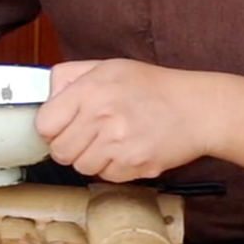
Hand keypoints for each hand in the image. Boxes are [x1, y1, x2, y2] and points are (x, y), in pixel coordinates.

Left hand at [35, 60, 214, 181]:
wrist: (199, 109)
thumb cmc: (151, 87)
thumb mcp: (105, 67)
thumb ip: (68, 78)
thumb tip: (45, 98)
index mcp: (89, 91)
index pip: (44, 125)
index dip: (50, 128)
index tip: (60, 126)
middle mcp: (102, 118)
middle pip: (60, 152)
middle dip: (68, 146)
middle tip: (85, 136)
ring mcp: (120, 144)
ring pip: (81, 167)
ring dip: (90, 158)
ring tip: (108, 142)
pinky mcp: (137, 165)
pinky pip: (107, 176)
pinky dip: (112, 168)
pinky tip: (125, 151)